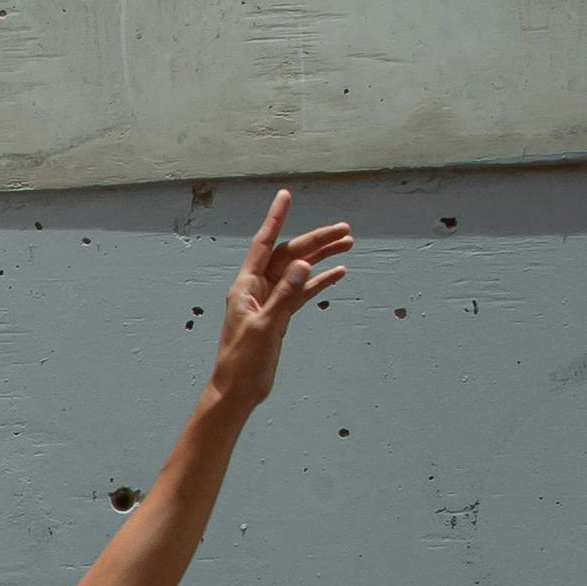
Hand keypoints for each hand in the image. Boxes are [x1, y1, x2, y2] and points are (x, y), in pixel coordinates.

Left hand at [210, 187, 350, 409]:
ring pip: (298, 270)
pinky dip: (319, 281)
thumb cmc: (243, 361)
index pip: (263, 244)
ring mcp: (269, 301)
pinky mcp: (279, 316)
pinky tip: (338, 272)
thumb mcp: (265, 326)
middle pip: (289, 254)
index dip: (275, 219)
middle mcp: (257, 288)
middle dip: (315, 240)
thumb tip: (302, 263)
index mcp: (246, 286)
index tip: (285, 196)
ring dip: (320, 256)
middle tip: (345, 229)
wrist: (238, 390)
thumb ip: (285, 295)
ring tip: (348, 243)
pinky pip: (302, 292)